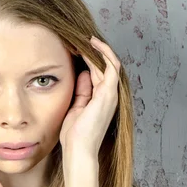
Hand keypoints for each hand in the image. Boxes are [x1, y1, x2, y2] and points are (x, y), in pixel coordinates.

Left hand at [59, 37, 120, 163]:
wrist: (79, 149)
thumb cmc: (75, 135)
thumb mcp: (76, 108)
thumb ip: (82, 91)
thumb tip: (83, 74)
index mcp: (102, 99)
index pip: (100, 73)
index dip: (91, 58)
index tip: (77, 47)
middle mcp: (110, 95)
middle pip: (106, 65)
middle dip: (94, 51)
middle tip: (80, 37)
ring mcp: (111, 94)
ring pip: (109, 62)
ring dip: (98, 48)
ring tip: (85, 37)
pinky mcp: (108, 93)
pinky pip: (109, 66)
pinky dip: (101, 53)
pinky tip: (89, 44)